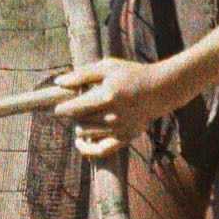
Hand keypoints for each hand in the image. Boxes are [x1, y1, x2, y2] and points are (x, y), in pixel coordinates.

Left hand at [53, 58, 172, 159]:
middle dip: (73, 114)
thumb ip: (81, 75)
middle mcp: (112, 116)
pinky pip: (100, 151)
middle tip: (79, 105)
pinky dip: (87, 149)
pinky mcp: (124, 138)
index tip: (58, 108)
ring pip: (85, 134)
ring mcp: (119, 129)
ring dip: (80, 125)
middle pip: (78, 121)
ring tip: (86, 115)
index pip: (74, 108)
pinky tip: (80, 143)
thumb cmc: (131, 75)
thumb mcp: (107, 68)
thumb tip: (58, 83)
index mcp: (106, 96)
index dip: (62, 109)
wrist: (159, 90)